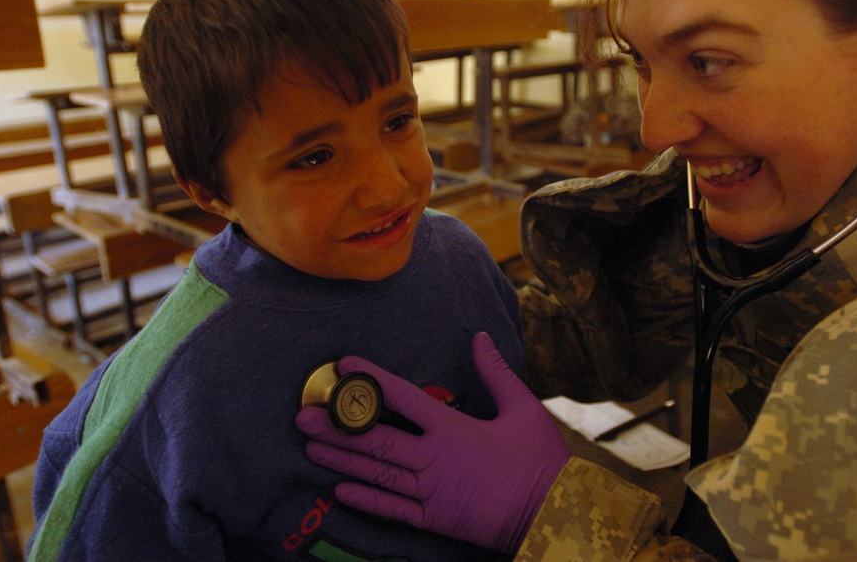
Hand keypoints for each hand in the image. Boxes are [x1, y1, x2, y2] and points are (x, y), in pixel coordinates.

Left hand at [295, 332, 571, 553]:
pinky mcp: (435, 520)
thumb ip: (495, 372)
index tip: (345, 366)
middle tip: (303, 417)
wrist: (553, 513)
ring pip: (378, 474)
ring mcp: (432, 492)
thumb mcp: (522, 408)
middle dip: (338, 428)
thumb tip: (478, 336)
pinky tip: (339, 492)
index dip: (371, 380)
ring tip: (309, 449)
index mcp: (454, 429)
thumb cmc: (540, 459)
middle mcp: (435, 459)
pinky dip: (366, 501)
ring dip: (342, 461)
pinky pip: (393, 510)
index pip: (403, 398)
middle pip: (377, 439)